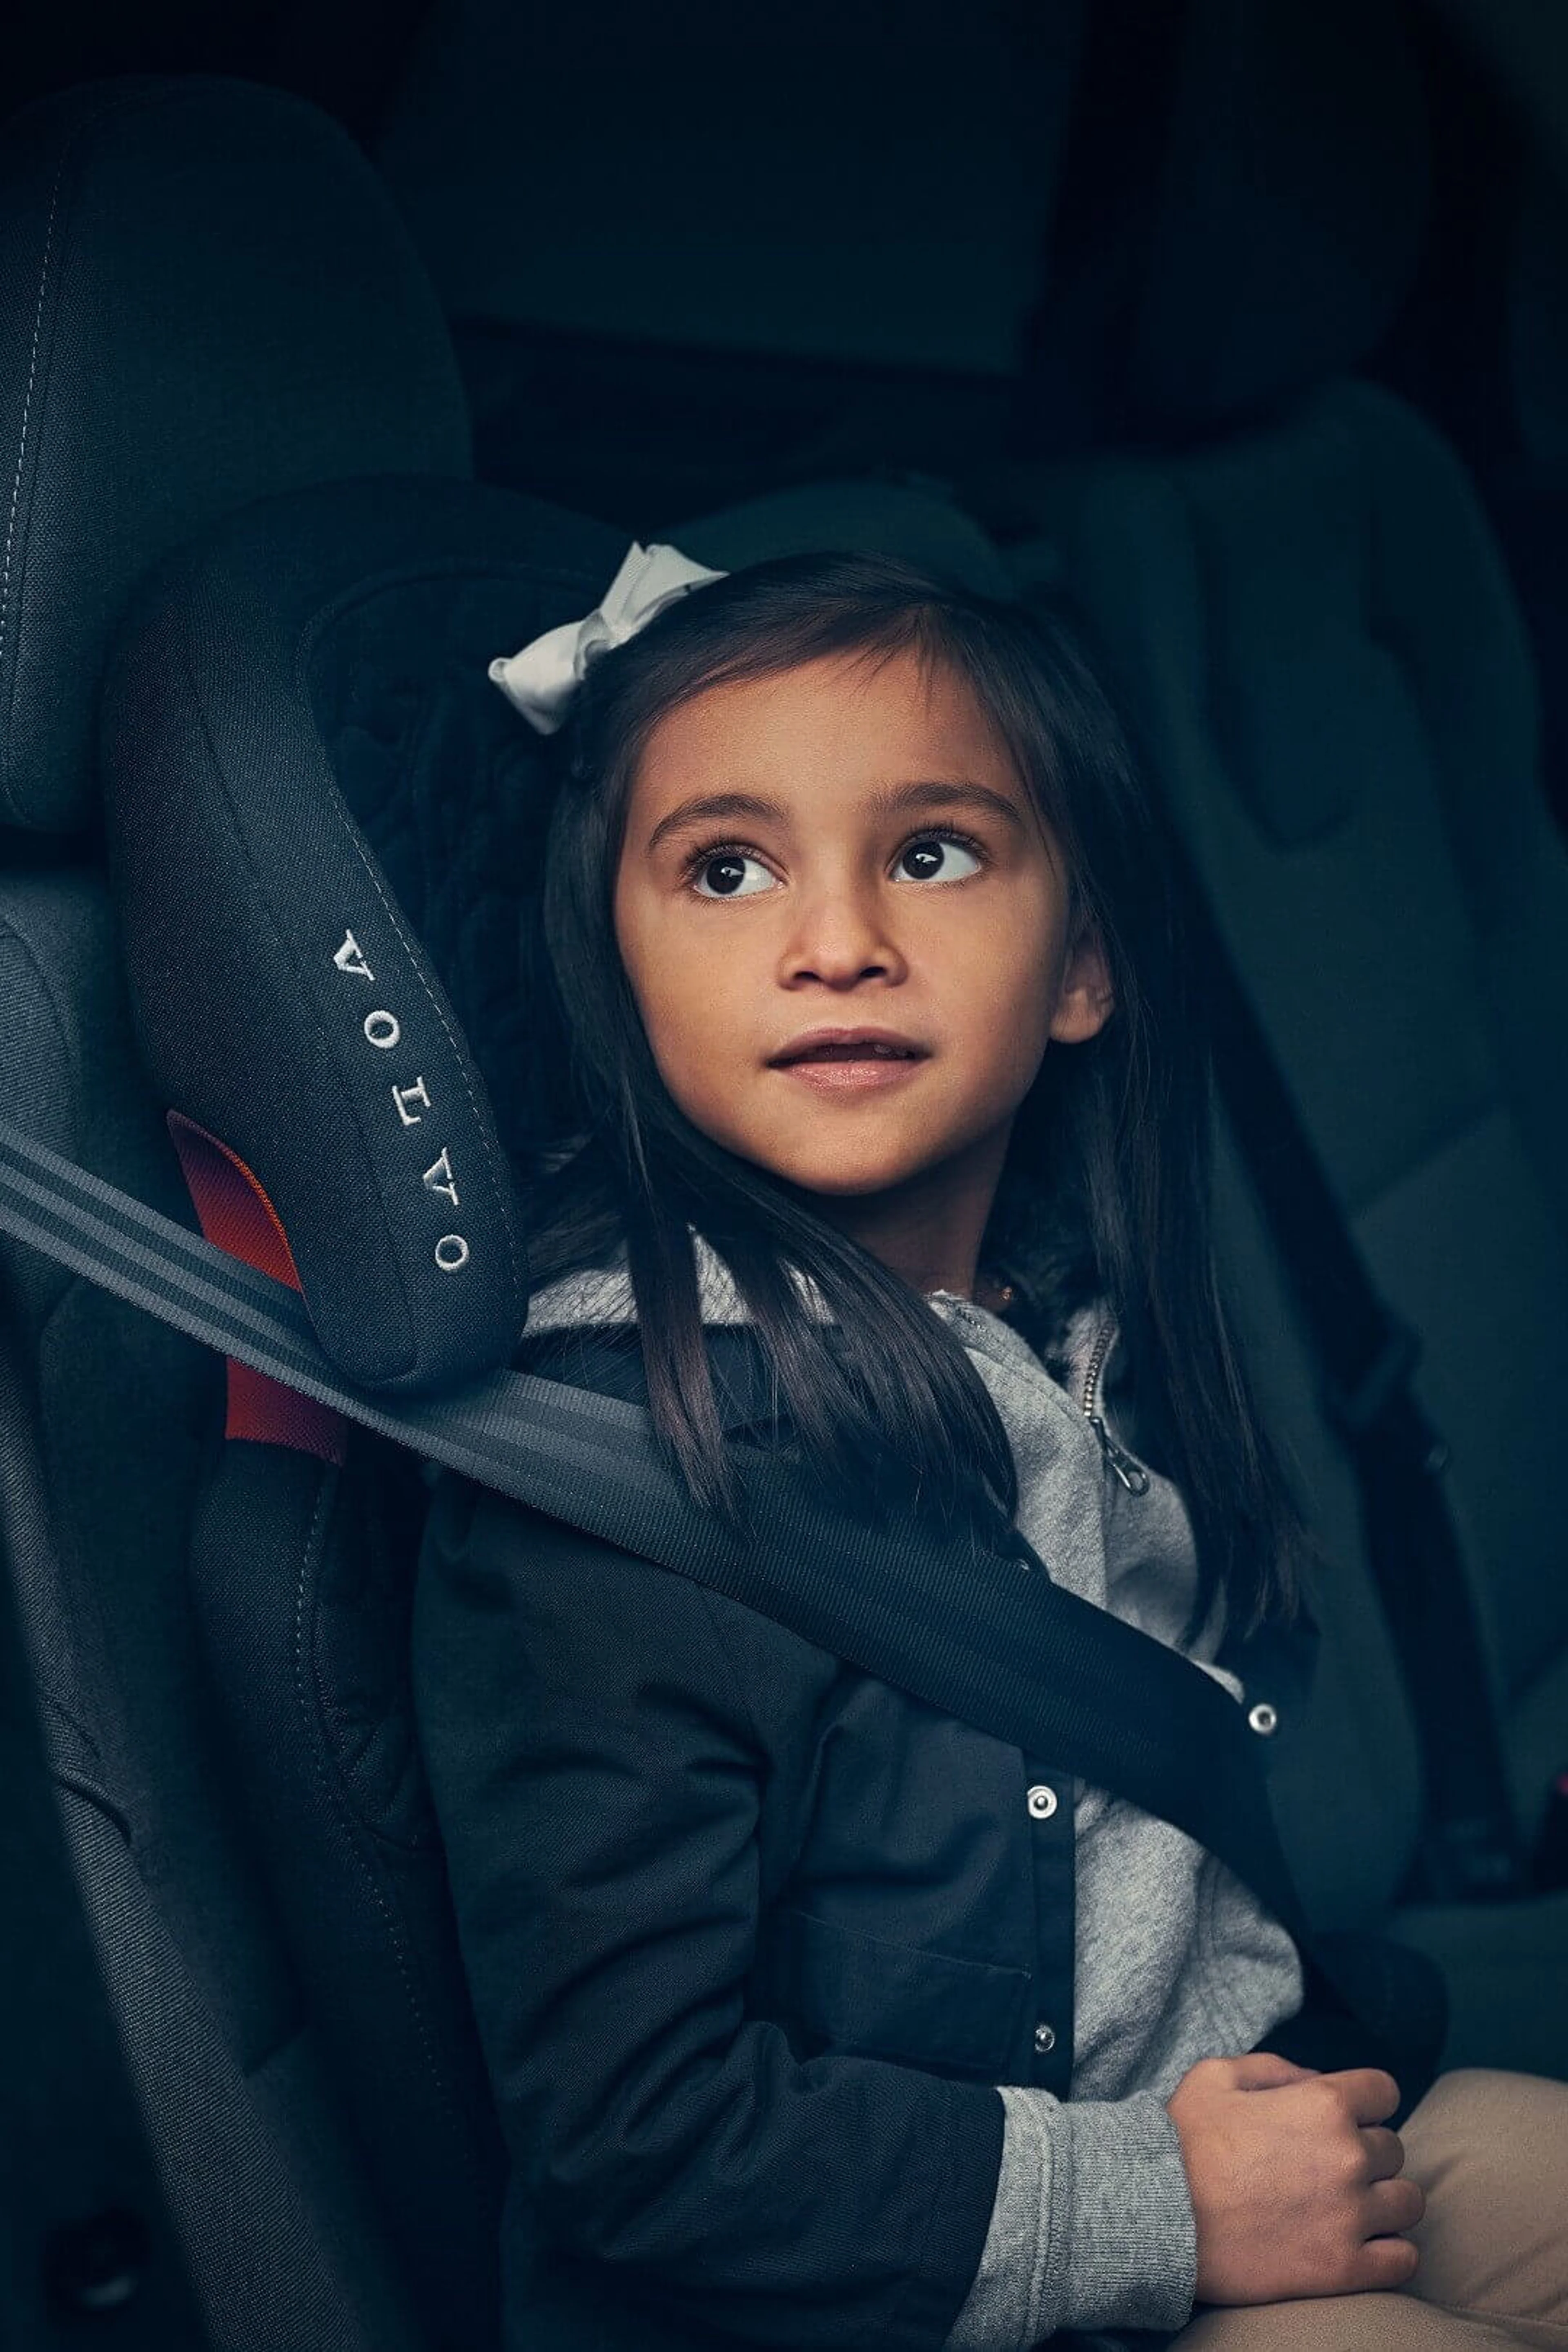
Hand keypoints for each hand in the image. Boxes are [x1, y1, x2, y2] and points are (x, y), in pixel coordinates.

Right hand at [1167, 2052, 1424, 2304]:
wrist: (1158, 2218)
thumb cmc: (1182, 2143)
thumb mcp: (1216, 2076)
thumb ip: (1276, 2068)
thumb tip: (1316, 2080)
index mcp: (1323, 2103)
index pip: (1384, 2091)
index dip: (1364, 2101)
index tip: (1345, 2117)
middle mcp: (1348, 2155)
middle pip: (1393, 2148)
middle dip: (1366, 2152)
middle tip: (1328, 2167)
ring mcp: (1351, 2215)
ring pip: (1408, 2202)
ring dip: (1385, 2201)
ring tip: (1351, 2207)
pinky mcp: (1345, 2269)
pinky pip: (1403, 2259)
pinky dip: (1391, 2252)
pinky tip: (1364, 2246)